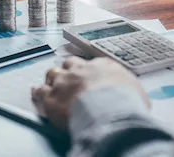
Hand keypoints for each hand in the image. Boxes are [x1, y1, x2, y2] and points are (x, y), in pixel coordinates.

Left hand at [31, 57, 149, 130]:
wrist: (109, 110)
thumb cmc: (125, 102)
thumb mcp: (137, 93)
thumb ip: (132, 91)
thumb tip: (136, 99)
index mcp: (103, 66)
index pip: (92, 64)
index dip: (88, 70)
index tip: (88, 74)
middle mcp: (81, 70)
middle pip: (70, 63)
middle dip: (68, 70)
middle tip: (69, 78)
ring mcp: (64, 82)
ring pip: (53, 74)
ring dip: (53, 78)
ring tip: (52, 83)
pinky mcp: (51, 97)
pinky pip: (40, 92)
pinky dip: (38, 92)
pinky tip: (36, 92)